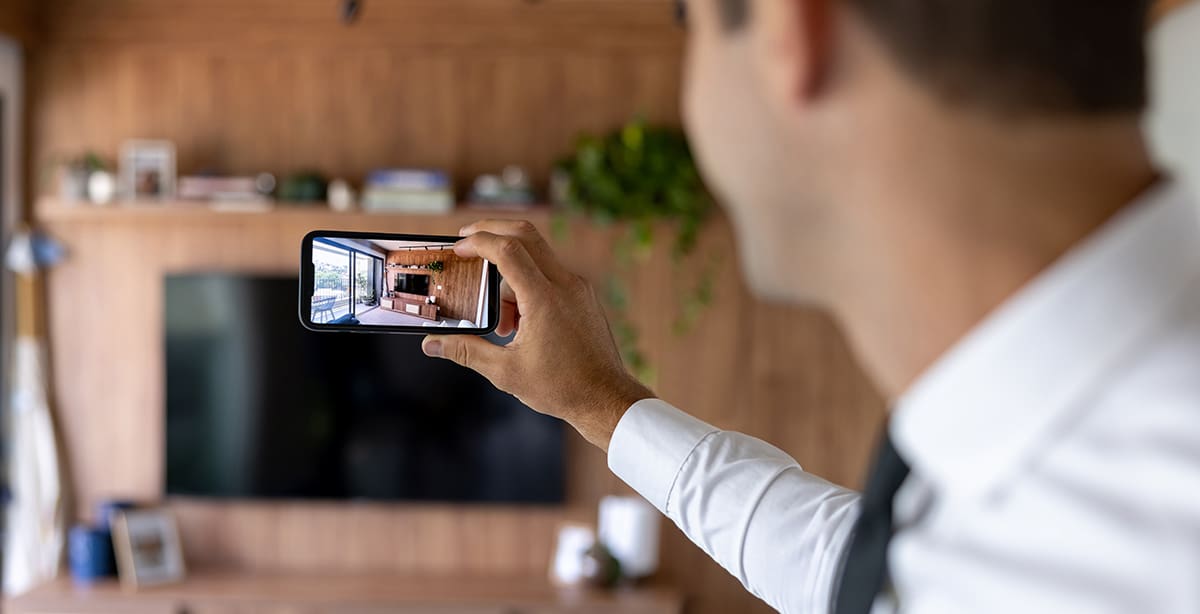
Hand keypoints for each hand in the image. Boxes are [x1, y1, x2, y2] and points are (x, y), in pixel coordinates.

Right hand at [421, 220, 653, 451]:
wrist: (607, 399)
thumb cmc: (562, 388)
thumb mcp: (506, 372)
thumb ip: (466, 352)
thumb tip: (432, 344)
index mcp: (544, 299)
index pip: (508, 250)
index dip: (478, 241)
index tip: (458, 248)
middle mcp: (565, 285)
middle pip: (525, 235)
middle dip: (492, 231)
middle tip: (467, 241)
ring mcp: (578, 288)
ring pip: (536, 258)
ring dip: (509, 276)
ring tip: (502, 323)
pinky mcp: (583, 296)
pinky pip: (550, 275)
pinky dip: (528, 286)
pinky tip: (521, 324)